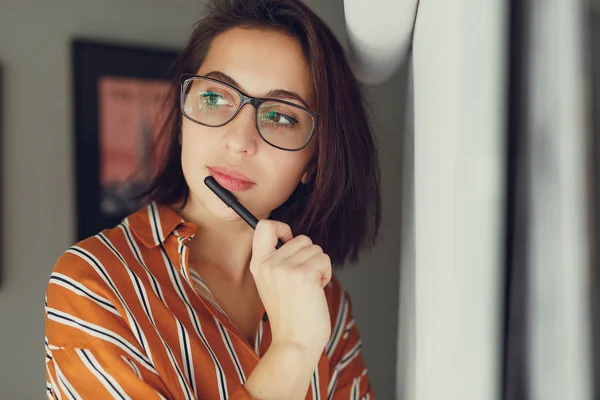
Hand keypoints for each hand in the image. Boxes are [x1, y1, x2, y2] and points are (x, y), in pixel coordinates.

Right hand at [250, 220, 331, 353]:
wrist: (295, 342)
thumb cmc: (290, 315)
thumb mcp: (273, 283)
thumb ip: (280, 261)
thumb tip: (298, 241)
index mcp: (258, 264)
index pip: (264, 226)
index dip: (282, 228)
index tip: (290, 242)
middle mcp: (269, 263)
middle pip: (302, 238)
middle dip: (310, 257)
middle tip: (304, 281)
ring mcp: (285, 268)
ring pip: (316, 249)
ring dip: (319, 267)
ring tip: (309, 289)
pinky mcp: (304, 274)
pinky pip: (324, 260)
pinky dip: (326, 274)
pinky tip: (316, 291)